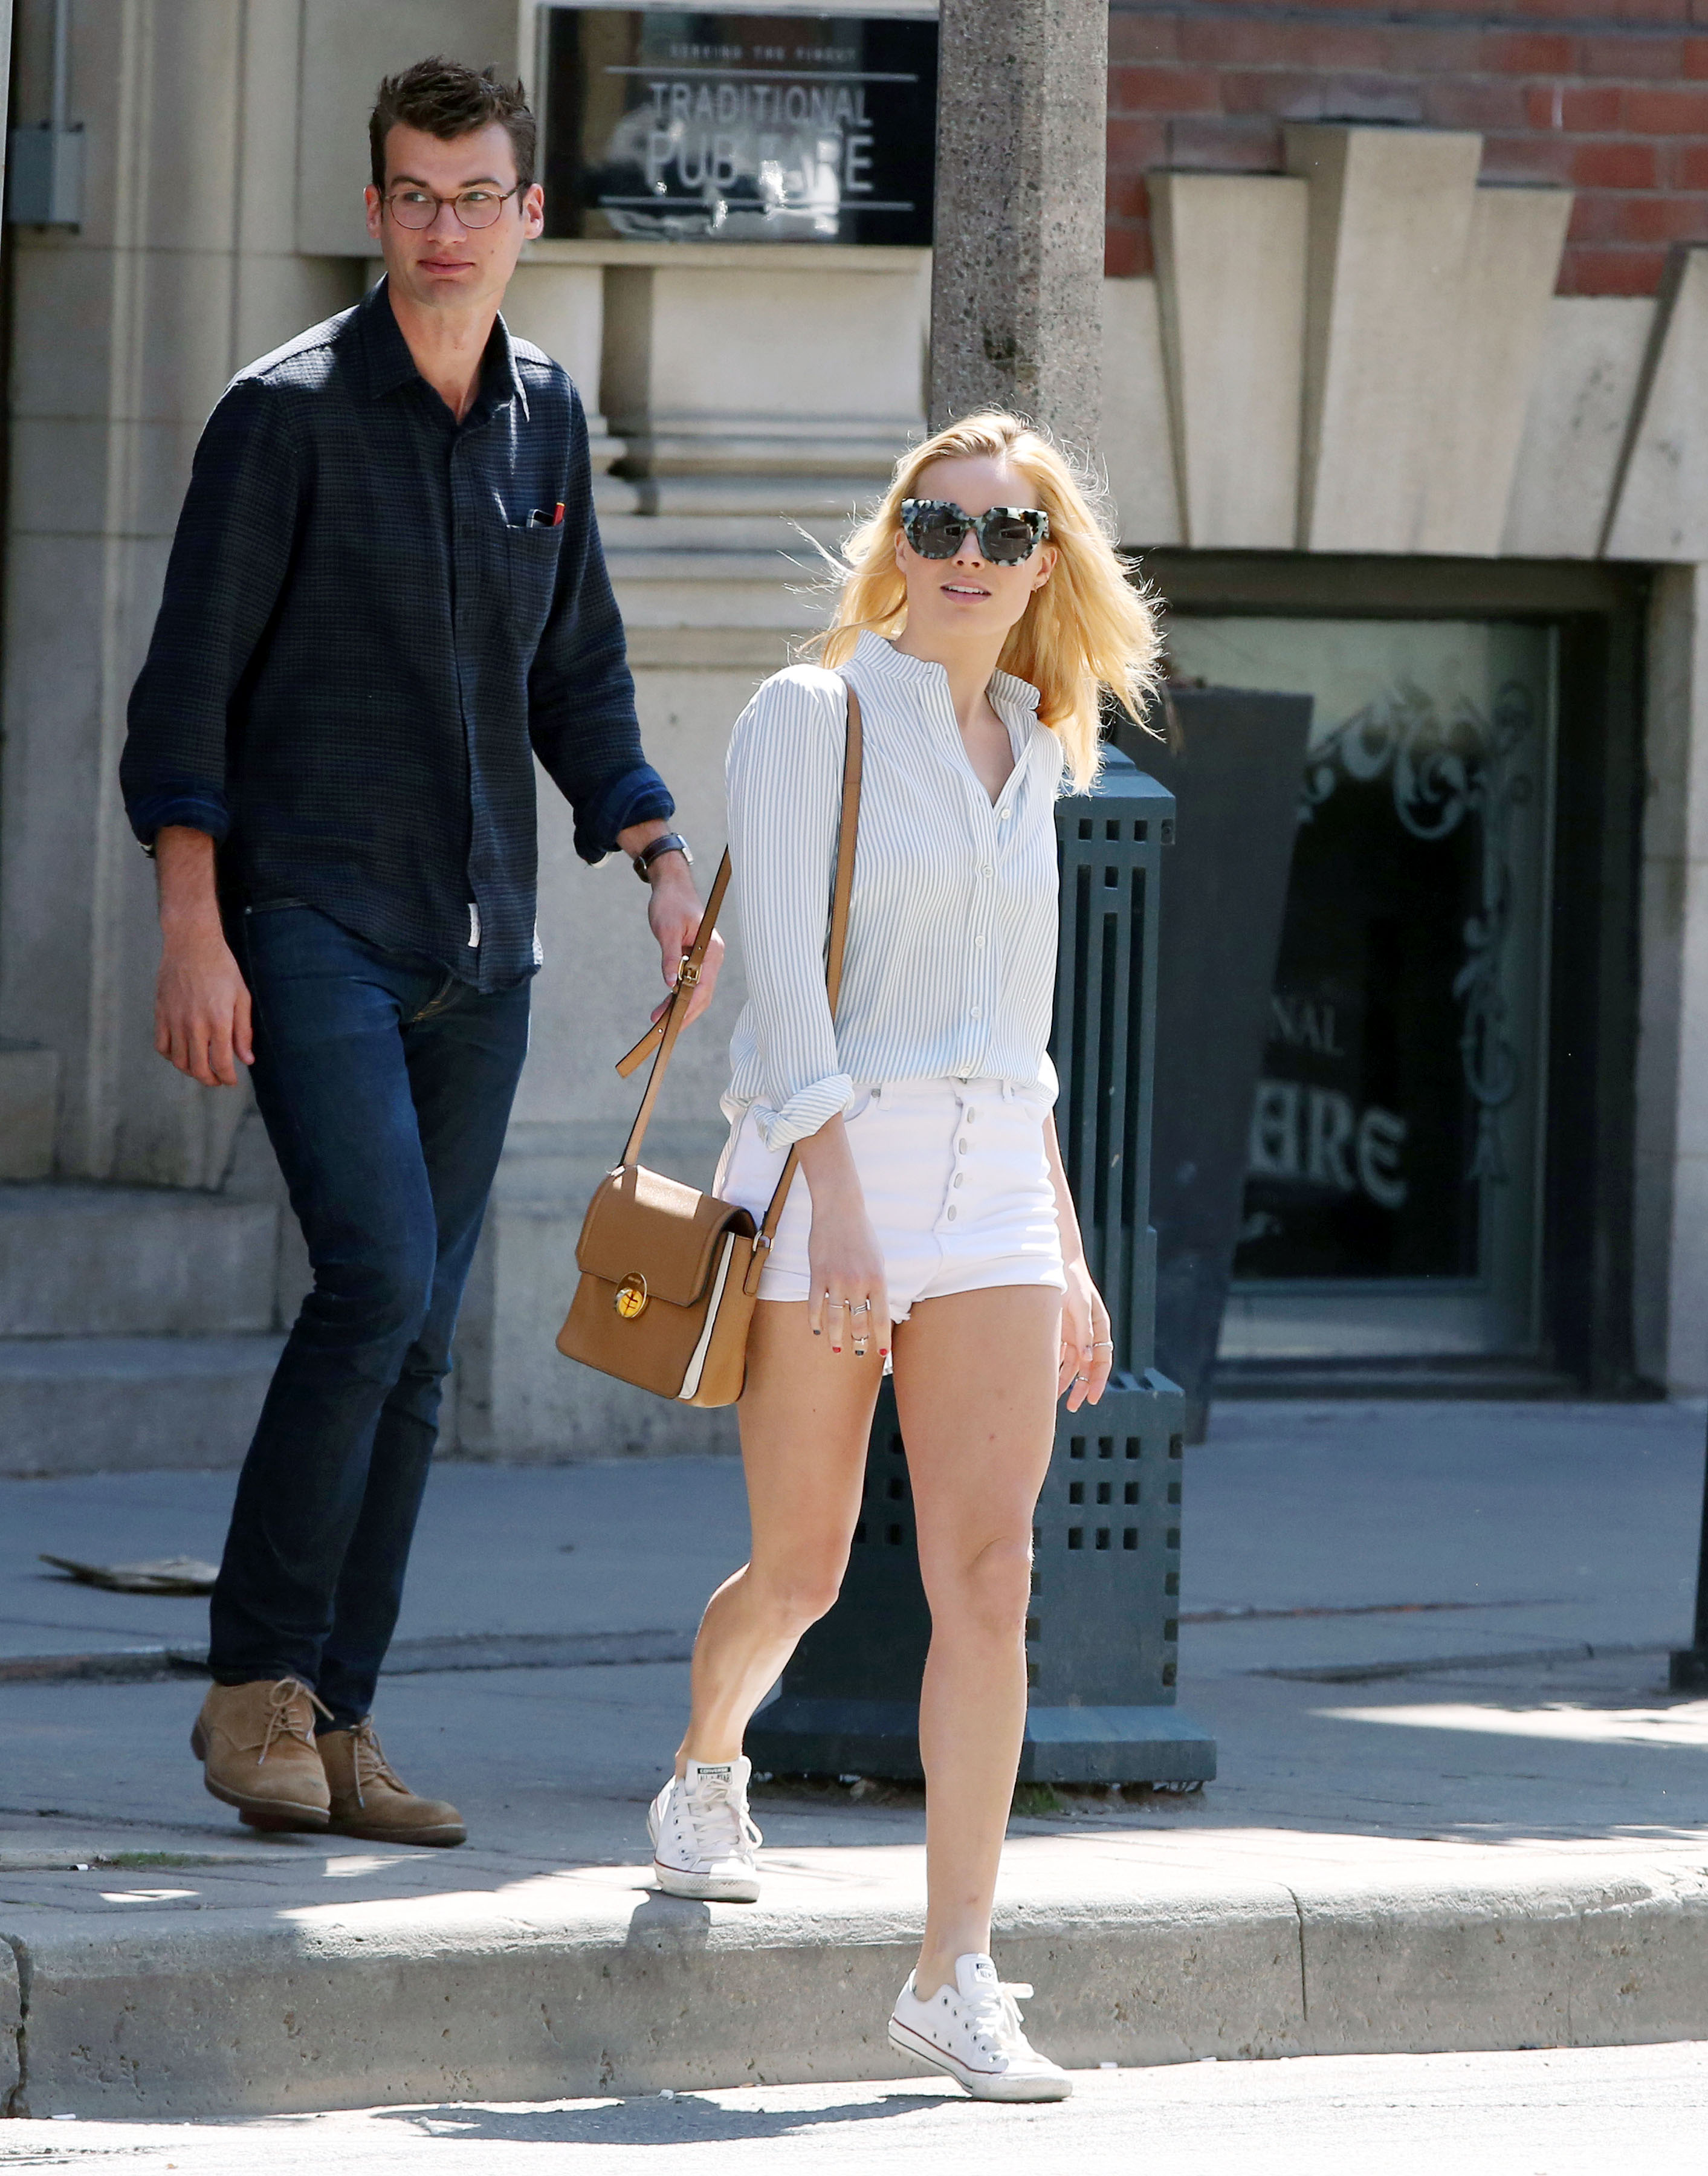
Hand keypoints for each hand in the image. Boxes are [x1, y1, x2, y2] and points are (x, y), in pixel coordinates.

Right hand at [155, 920, 252, 1086]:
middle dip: (210, 1080)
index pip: (222, 1063)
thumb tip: (247, 1059)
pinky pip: (162, 1046)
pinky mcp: (161, 1014)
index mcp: (219, 1021)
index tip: (231, 1081)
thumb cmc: (222, 968)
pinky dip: (171, 1056)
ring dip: (191, 1071)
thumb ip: (244, 1031)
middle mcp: (195, 1025)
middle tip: (217, 1080)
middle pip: (198, 1068)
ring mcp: (175, 1020)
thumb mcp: (242, 997)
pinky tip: (182, 1054)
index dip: (228, 1077)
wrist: (191, 945)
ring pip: (179, 1061)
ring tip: (201, 1069)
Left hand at [645, 856, 723, 1028]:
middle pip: (702, 995)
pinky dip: (677, 996)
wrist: (672, 886)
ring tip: (658, 1022)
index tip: (673, 1023)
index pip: (703, 987)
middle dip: (684, 1015)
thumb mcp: (667, 930)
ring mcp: (706, 959)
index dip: (688, 1008)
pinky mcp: (696, 959)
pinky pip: (690, 983)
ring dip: (678, 1008)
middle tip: (663, 1031)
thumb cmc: (670, 903)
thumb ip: (670, 957)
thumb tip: (670, 984)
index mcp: (712, 950)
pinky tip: (664, 1007)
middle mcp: (713, 957)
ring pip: (696, 992)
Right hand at [807, 1194, 891, 1361]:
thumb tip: (873, 1311)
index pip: (881, 1318)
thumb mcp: (877, 1260)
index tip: (883, 1354)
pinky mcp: (818, 1275)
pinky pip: (816, 1305)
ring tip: (838, 1349)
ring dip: (837, 1338)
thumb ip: (875, 1286)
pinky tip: (816, 1330)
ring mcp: (836, 1280)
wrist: (839, 1211)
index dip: (883, 1340)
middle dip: (859, 1341)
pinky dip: (815, 1321)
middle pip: (858, 1323)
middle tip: (859, 1350)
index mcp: (877, 1279)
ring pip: (835, 1319)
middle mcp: (858, 1283)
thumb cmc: (862, 1236)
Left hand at [1058, 1258, 1111, 1409]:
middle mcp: (1088, 1333)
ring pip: (1072, 1365)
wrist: (1054, 1262)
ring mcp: (1074, 1333)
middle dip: (1082, 1388)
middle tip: (1074, 1407)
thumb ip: (1084, 1331)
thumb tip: (1088, 1359)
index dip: (1098, 1380)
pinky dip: (1054, 1368)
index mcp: (1099, 1327)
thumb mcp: (1079, 1305)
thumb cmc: (1071, 1280)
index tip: (1092, 1399)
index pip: (1103, 1360)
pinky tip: (1045, 1381)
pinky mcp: (1060, 1331)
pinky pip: (1059, 1355)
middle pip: (1088, 1367)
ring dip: (1066, 1382)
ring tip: (1054, 1399)